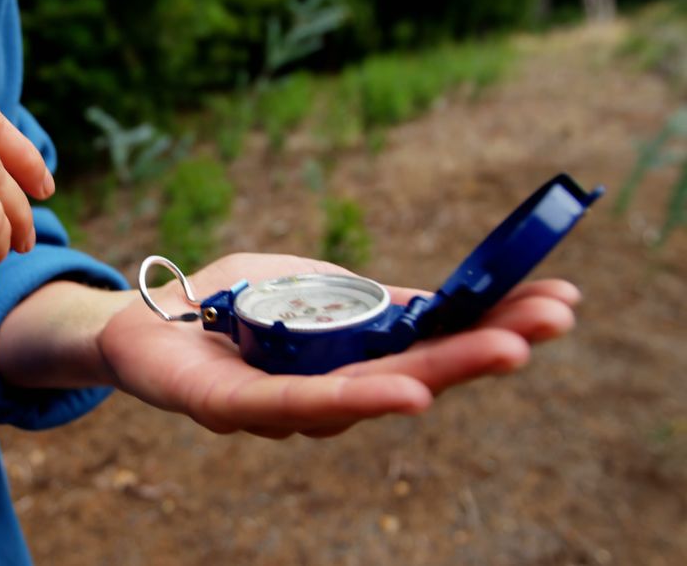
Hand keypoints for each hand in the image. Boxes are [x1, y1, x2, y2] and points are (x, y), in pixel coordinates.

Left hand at [99, 253, 578, 438]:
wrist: (135, 317)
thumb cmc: (222, 303)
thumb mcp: (304, 282)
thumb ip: (361, 298)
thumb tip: (433, 301)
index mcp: (344, 362)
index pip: (426, 351)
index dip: (488, 330)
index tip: (556, 302)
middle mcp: (323, 395)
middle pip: (413, 379)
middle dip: (485, 351)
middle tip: (554, 322)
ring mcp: (279, 407)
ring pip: (366, 395)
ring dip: (436, 371)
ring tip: (500, 344)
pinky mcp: (230, 408)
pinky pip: (297, 405)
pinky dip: (356, 399)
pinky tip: (407, 392)